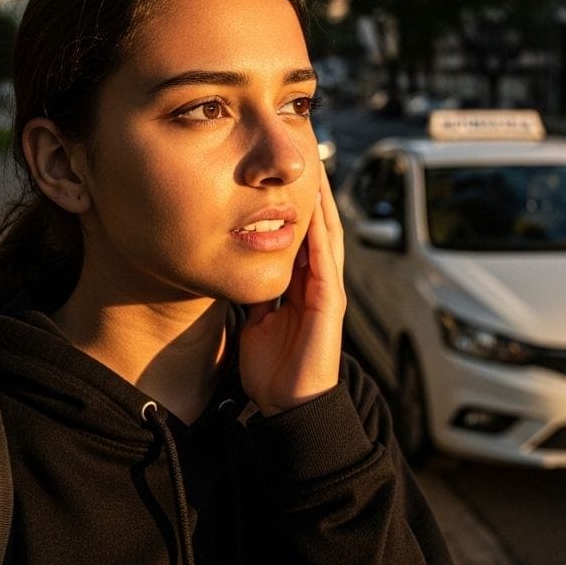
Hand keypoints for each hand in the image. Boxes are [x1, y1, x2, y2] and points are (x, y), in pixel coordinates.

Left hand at [239, 164, 345, 414]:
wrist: (288, 405)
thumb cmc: (272, 369)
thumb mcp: (255, 321)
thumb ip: (254, 296)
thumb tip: (235, 272)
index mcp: (299, 287)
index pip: (298, 236)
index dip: (291, 206)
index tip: (280, 176)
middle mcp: (316, 283)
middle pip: (317, 228)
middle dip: (311, 195)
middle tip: (306, 159)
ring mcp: (326, 292)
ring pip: (327, 237)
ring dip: (322, 205)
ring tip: (315, 172)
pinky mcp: (329, 304)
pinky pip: (325, 263)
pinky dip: (320, 236)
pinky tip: (314, 211)